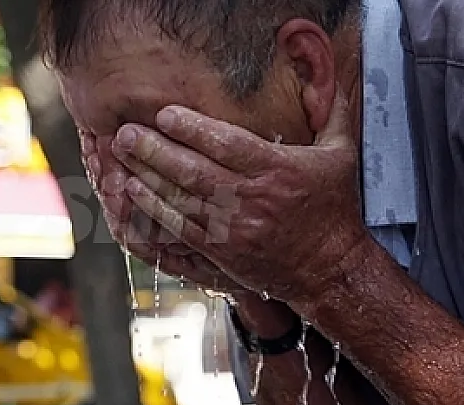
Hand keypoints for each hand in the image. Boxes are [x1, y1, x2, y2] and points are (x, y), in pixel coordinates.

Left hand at [109, 91, 365, 301]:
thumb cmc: (333, 207)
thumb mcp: (341, 154)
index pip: (228, 144)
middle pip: (194, 171)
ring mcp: (234, 229)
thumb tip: (329, 78)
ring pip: (182, 200)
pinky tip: (134, 193)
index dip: (193, 129)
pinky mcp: (222, 253)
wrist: (329, 267)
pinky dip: (154, 211)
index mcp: (278, 170)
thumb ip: (332, 112)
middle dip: (155, 151)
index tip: (166, 114)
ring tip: (121, 158)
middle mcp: (252, 199)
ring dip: (147, 178)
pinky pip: (181, 229)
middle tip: (126, 133)